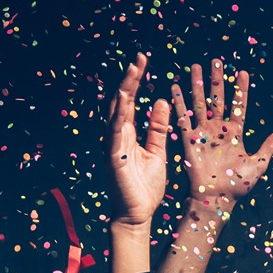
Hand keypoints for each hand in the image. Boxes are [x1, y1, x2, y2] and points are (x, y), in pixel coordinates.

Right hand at [107, 55, 171, 224]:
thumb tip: (161, 101)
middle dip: (129, 79)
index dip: (135, 81)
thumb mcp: (157, 152)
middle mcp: (116, 135)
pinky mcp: (114, 157)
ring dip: (125, 89)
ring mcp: (112, 144)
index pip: (130, 102)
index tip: (143, 62)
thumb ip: (158, 128)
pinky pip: (115, 133)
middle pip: (121, 100)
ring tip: (134, 70)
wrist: (138, 214)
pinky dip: (119, 116)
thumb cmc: (145, 186)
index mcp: (127, 134)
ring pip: (116, 111)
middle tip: (139, 57)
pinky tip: (125, 100)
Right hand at [170, 58, 272, 205]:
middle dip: (216, 79)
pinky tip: (175, 86)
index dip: (241, 89)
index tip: (242, 72)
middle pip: (218, 98)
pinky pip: (182, 117)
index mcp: (235, 133)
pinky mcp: (188, 139)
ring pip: (200, 103)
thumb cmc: (238, 184)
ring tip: (195, 66)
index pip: (239, 105)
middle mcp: (218, 129)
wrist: (216, 198)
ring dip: (197, 85)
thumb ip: (269, 145)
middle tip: (215, 60)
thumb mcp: (259, 163)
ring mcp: (202, 133)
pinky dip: (178, 102)